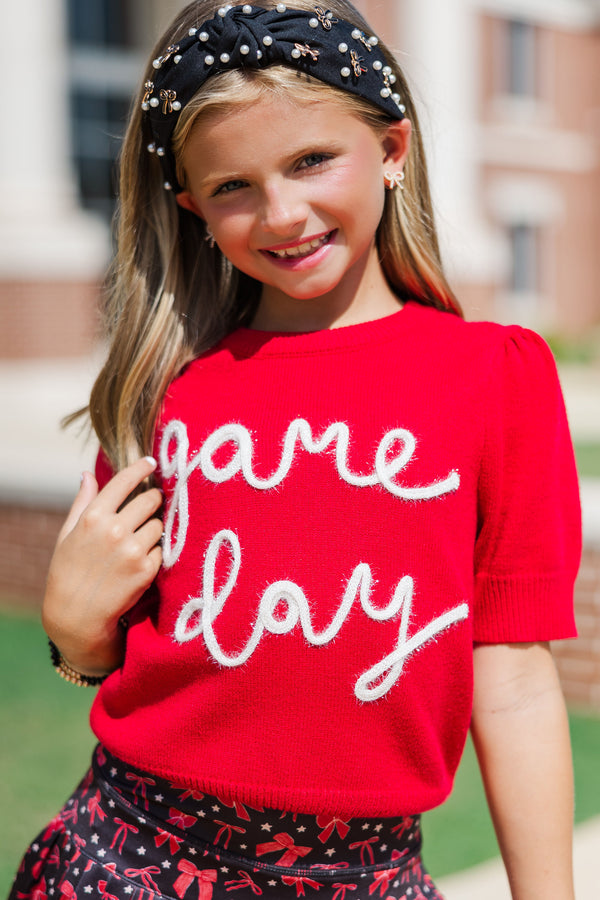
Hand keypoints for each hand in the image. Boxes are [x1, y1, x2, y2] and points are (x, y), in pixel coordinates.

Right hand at [42, 456, 162, 676]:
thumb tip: (87, 474)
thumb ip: (82, 502)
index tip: (151, 462)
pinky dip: (154, 553)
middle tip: (150, 505)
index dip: (141, 468)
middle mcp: (115, 530)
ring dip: (153, 529)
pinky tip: (138, 562)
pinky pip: (160, 550)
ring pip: (159, 525)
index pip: (124, 481)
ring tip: (137, 542)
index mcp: (93, 516)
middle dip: (153, 499)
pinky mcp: (147, 569)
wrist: (77, 615)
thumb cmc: (68, 571)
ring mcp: (133, 550)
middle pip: (150, 499)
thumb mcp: (68, 533)